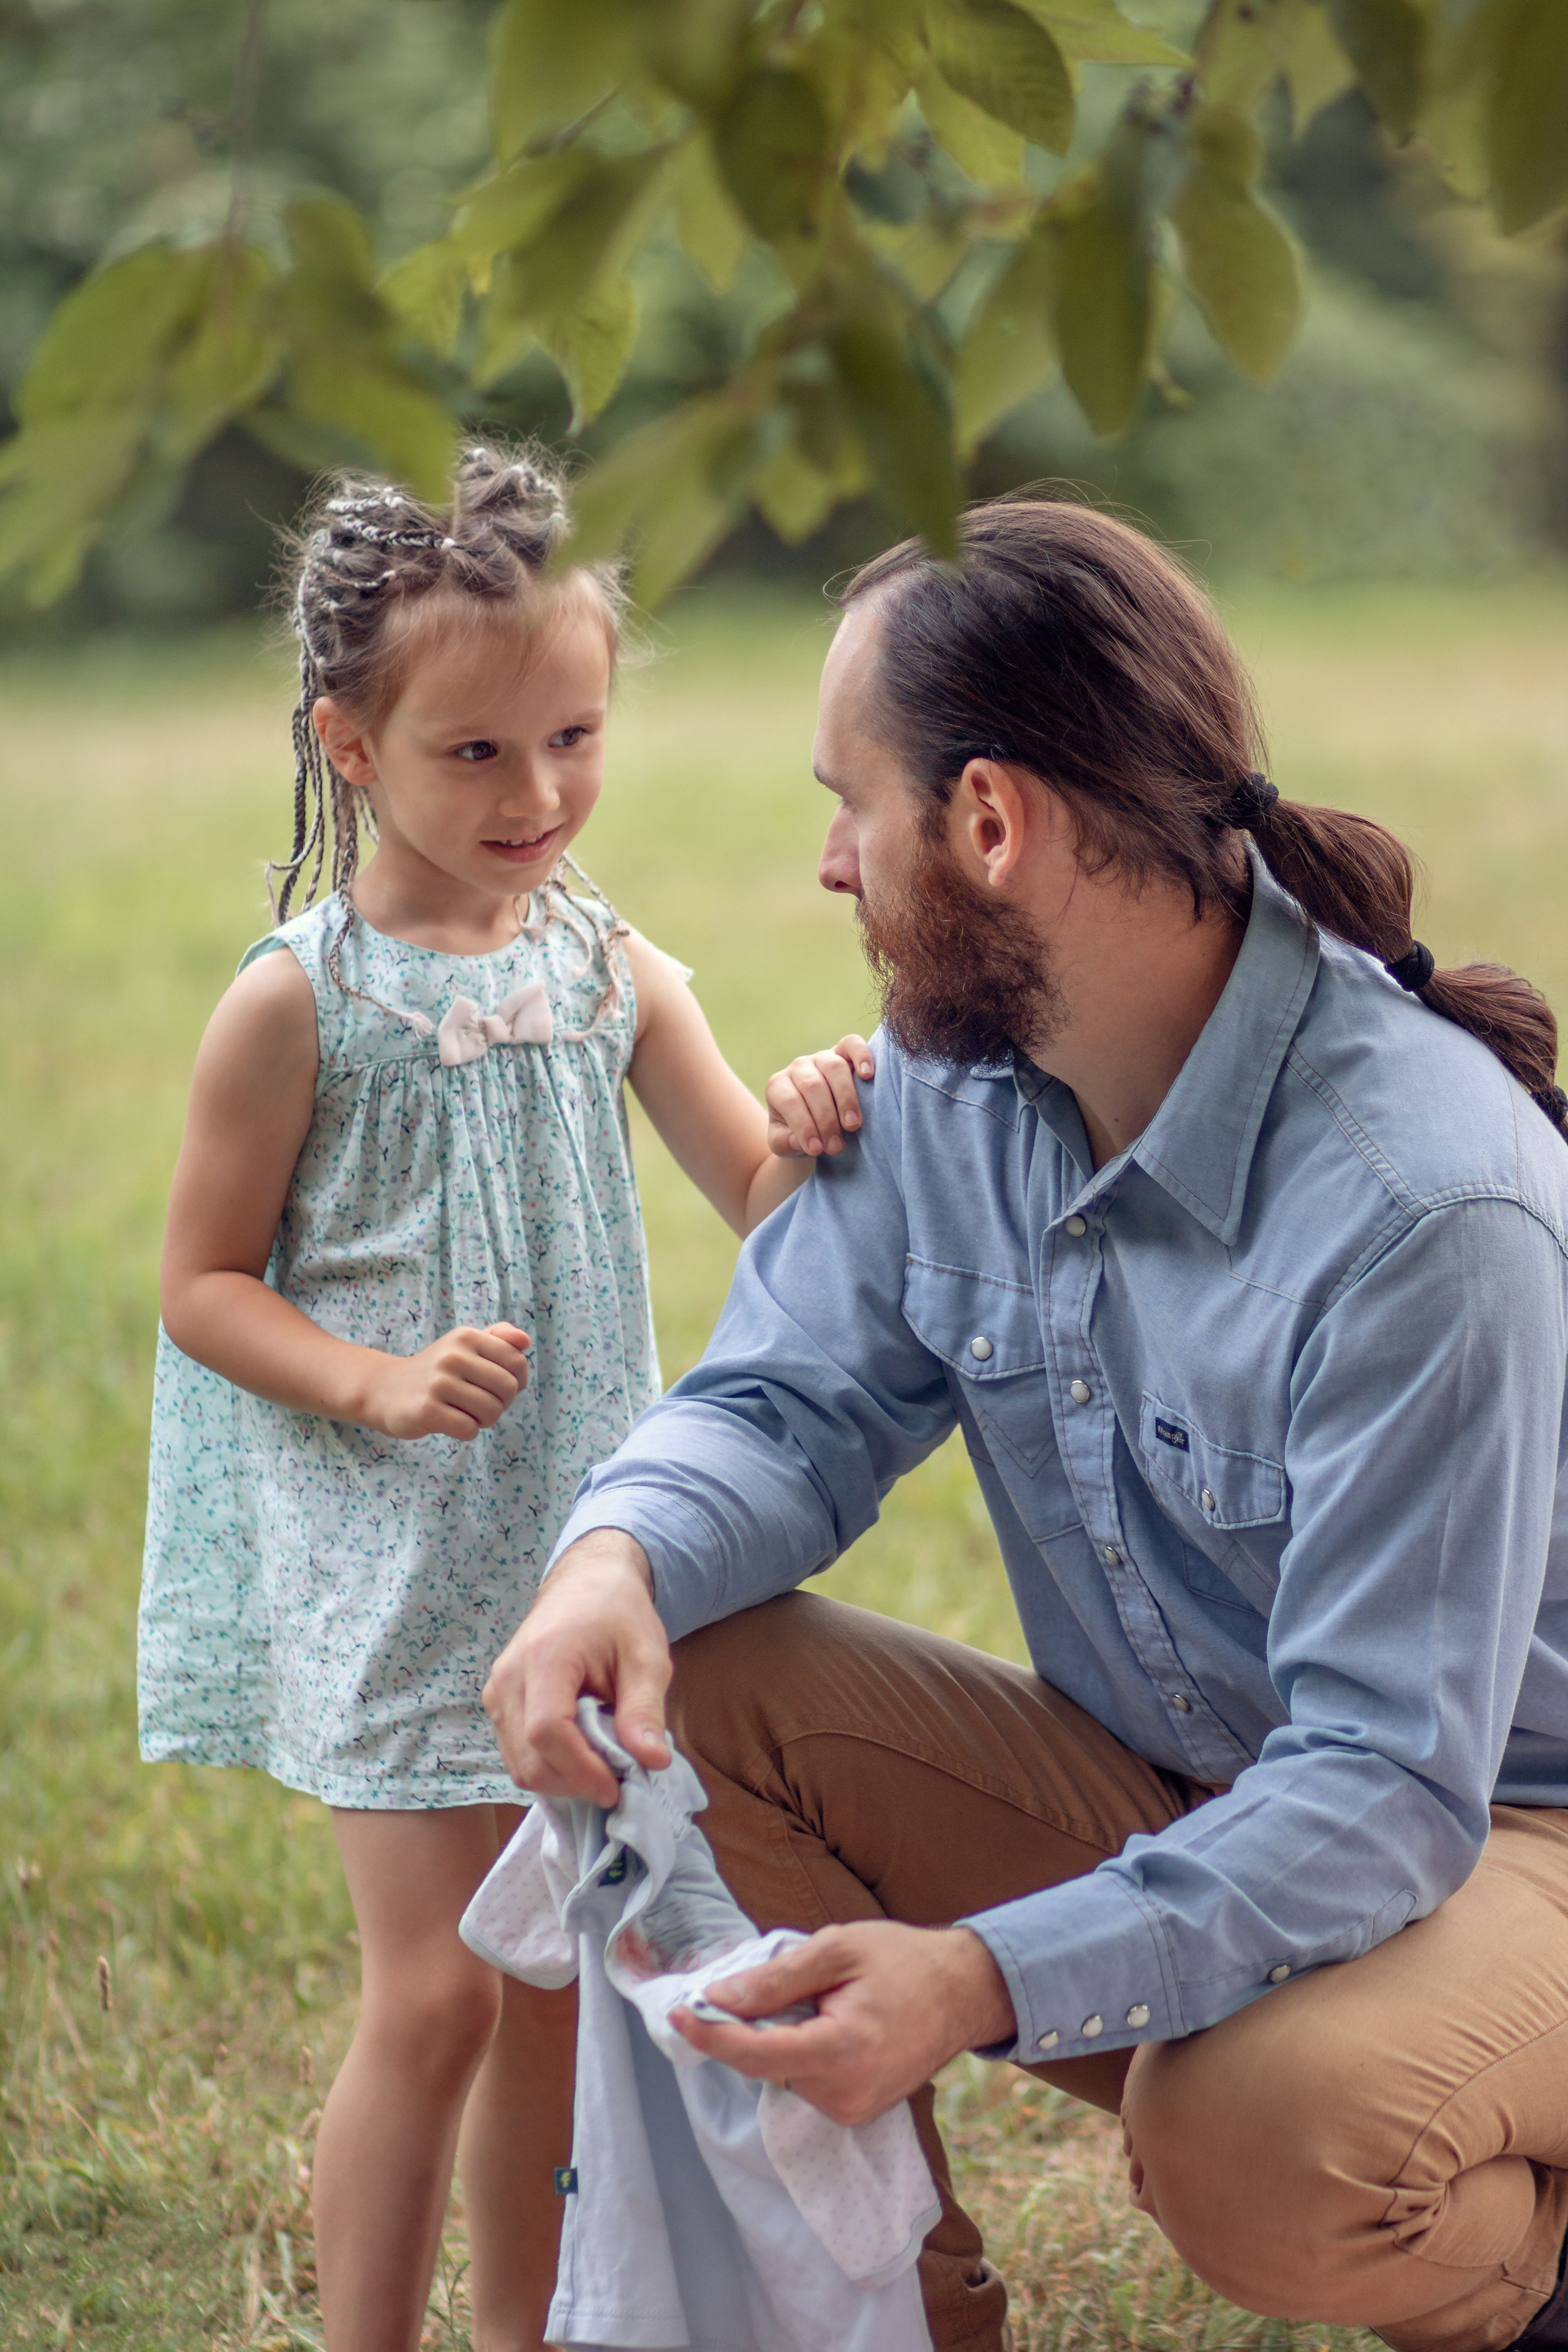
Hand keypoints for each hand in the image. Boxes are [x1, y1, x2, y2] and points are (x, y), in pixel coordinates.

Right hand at [361, 1322, 529, 1439]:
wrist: (384, 1389)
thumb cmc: (436, 1370)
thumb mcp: (463, 1345)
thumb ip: (498, 1338)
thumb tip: (525, 1341)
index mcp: (466, 1336)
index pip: (517, 1362)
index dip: (517, 1381)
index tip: (497, 1386)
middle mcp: (452, 1356)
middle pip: (508, 1389)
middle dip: (501, 1403)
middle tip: (480, 1404)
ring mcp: (438, 1383)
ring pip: (491, 1412)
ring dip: (484, 1420)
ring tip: (465, 1413)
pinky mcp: (426, 1411)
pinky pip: (469, 1429)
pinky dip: (466, 1431)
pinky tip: (451, 1422)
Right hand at [483, 1528, 671, 1803]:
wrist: (586, 1582)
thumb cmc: (619, 1615)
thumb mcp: (647, 1657)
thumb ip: (645, 1709)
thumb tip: (653, 1762)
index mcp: (545, 1658)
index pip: (547, 1731)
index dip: (581, 1770)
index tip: (617, 1786)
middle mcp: (508, 1678)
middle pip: (527, 1759)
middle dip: (573, 1783)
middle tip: (617, 1782)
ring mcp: (496, 1692)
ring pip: (518, 1764)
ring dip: (561, 1779)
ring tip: (601, 1766)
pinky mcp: (497, 1702)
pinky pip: (516, 1753)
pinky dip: (549, 1766)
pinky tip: (581, 1753)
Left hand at [671, 1921, 1016, 2126]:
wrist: (962, 1993)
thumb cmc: (901, 1961)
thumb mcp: (837, 1949)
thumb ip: (775, 1978)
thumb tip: (717, 1997)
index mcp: (843, 2051)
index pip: (756, 2055)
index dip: (712, 2036)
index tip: (679, 2013)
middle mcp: (846, 2094)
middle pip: (766, 2064)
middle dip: (754, 2025)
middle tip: (782, 1980)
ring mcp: (853, 2110)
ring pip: (783, 2073)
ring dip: (781, 2037)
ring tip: (824, 1999)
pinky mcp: (857, 2111)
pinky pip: (805, 2081)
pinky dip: (801, 2051)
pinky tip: (830, 2021)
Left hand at [765, 1034, 874, 1159]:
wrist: (813, 1121)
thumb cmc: (797, 1133)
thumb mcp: (784, 1143)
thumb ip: (785, 1143)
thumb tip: (798, 1140)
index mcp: (778, 1086)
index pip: (790, 1102)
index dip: (804, 1126)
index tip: (817, 1150)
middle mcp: (798, 1067)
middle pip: (813, 1086)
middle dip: (826, 1119)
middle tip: (836, 1146)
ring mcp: (821, 1057)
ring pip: (833, 1067)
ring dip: (846, 1098)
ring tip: (852, 1126)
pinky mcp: (842, 1052)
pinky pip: (852, 1044)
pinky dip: (861, 1055)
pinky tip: (868, 1075)